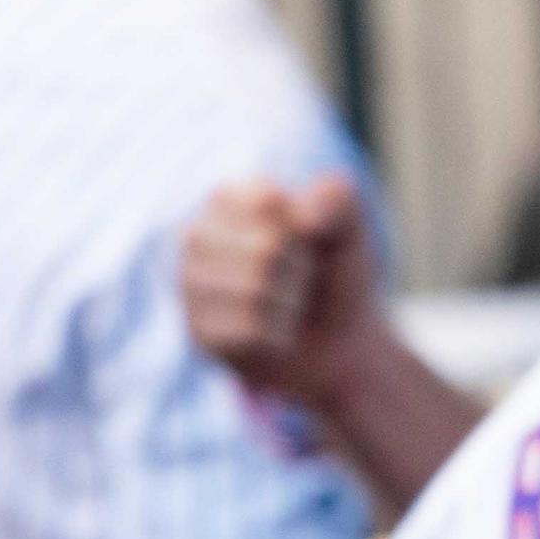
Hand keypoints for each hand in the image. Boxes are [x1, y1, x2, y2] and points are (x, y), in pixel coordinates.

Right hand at [184, 174, 382, 411]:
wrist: (341, 341)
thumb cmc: (336, 275)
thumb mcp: (349, 228)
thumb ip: (336, 197)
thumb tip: (301, 220)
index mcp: (227, 197)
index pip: (268, 201)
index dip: (306, 227)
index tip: (308, 239)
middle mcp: (196, 235)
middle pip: (265, 249)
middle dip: (301, 269)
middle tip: (302, 278)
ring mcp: (190, 285)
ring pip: (255, 291)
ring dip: (292, 303)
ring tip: (289, 304)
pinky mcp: (199, 332)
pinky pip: (250, 331)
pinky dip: (281, 335)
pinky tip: (277, 334)